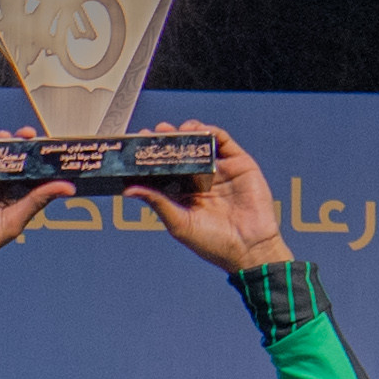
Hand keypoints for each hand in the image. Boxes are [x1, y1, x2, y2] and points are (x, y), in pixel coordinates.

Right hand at [0, 124, 56, 291]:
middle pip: (7, 154)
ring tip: (6, 137)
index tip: (46, 147)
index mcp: (3, 197)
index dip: (35, 157)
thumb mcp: (13, 221)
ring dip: (0, 136)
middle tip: (29, 135)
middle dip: (19, 142)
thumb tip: (68, 187)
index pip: (24, 170)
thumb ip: (38, 200)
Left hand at [134, 121, 289, 272]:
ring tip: (173, 130)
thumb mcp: (179, 223)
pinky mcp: (238, 163)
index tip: (138, 146)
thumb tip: (129, 190)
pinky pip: (223, 141)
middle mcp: (201, 179)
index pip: (164, 170)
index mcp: (184, 194)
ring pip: (201, 144)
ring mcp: (220, 170)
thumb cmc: (213, 243)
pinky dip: (210, 132)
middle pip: (181, 153)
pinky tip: (197, 130)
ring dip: (187, 132)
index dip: (151, 157)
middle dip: (167, 141)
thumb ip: (157, 203)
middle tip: (154, 132)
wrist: (249, 248)